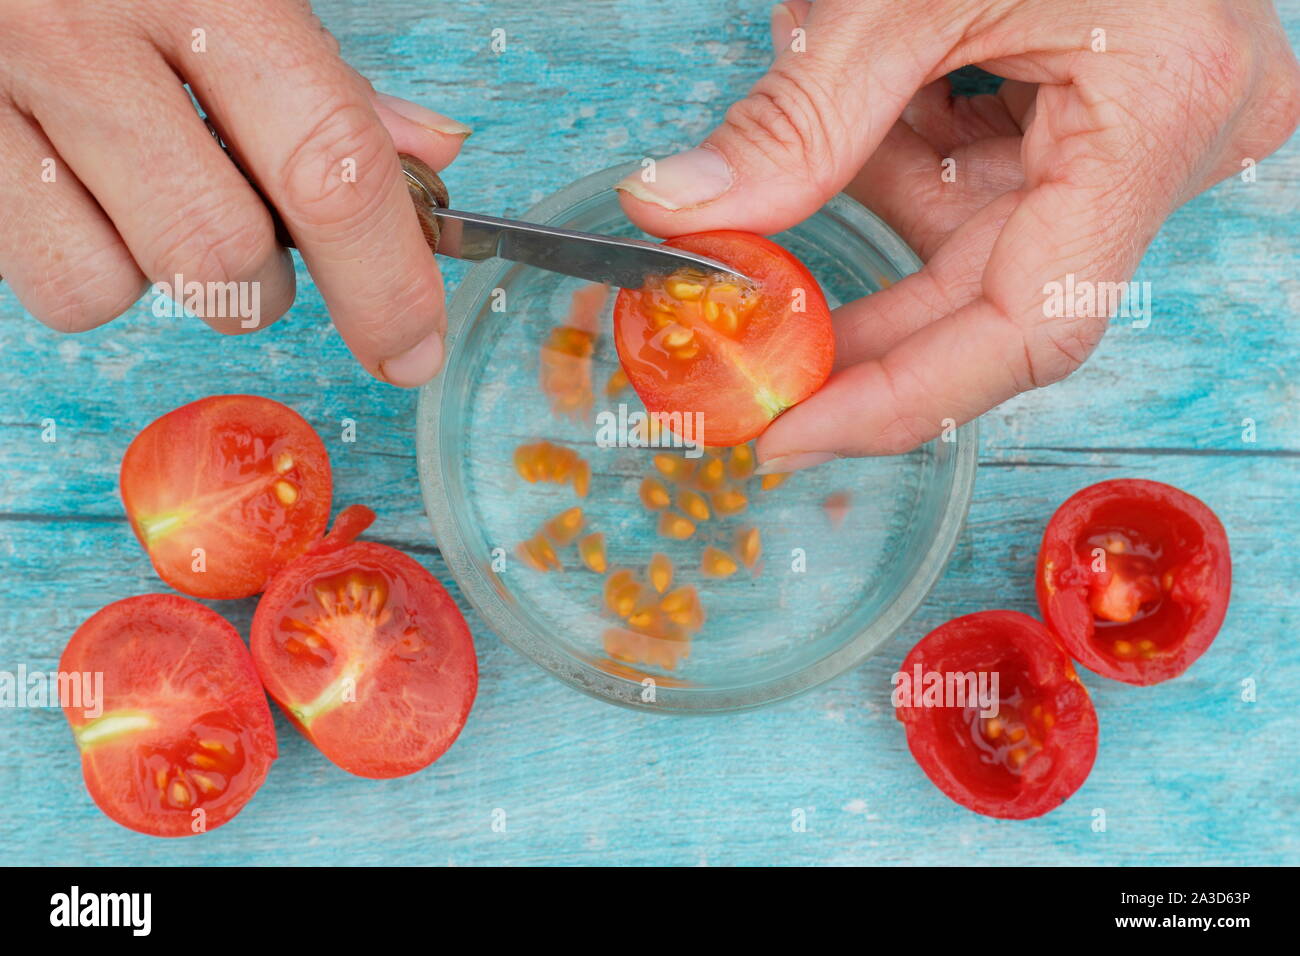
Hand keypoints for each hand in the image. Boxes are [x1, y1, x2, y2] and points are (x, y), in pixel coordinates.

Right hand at [0, 0, 470, 385]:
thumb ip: (323, 73)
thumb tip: (429, 154)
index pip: (329, 162)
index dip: (386, 281)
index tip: (413, 348)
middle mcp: (87, 31)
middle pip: (225, 250)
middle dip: (266, 282)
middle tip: (258, 233)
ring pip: (121, 285)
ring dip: (169, 274)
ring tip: (154, 194)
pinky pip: (48, 281)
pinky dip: (91, 267)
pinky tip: (88, 195)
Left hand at [617, 0, 1299, 469]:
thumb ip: (799, 120)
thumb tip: (680, 210)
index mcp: (1158, 115)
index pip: (1028, 328)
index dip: (897, 400)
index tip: (789, 432)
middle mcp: (1176, 145)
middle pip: (992, 297)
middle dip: (861, 310)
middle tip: (752, 333)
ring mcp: (1144, 134)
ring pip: (977, 237)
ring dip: (875, 188)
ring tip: (819, 101)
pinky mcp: (1109, 117)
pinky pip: (990, 182)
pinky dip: (906, 154)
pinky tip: (875, 94)